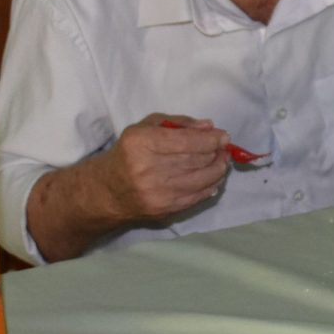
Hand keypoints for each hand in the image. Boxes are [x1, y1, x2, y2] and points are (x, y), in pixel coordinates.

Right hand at [103, 113, 231, 219]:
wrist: (109, 191)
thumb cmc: (129, 153)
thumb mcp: (145, 128)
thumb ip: (177, 123)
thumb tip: (209, 127)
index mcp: (142, 143)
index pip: (186, 141)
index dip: (211, 139)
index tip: (224, 137)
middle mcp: (149, 169)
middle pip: (196, 159)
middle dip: (216, 153)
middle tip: (224, 149)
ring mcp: (158, 193)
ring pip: (201, 179)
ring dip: (218, 169)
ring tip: (222, 162)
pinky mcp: (166, 210)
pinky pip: (197, 196)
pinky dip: (211, 186)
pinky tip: (214, 178)